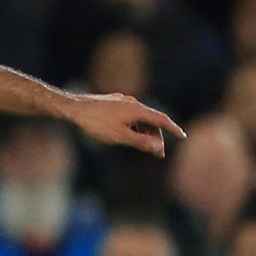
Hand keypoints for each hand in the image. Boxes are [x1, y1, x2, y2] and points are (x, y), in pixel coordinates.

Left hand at [65, 93, 185, 156]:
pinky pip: (130, 115)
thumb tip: (159, 147)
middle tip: (158, 153)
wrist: (72, 108)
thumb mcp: (119, 137)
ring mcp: (122, 101)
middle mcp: (132, 103)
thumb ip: (140, 142)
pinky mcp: (112, 103)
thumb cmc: (95, 124)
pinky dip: (134, 126)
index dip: (173, 129)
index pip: (161, 119)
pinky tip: (129, 135)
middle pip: (151, 120)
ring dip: (144, 132)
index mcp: (137, 110)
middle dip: (156, 137)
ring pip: (139, 118)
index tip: (183, 137)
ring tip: (144, 147)